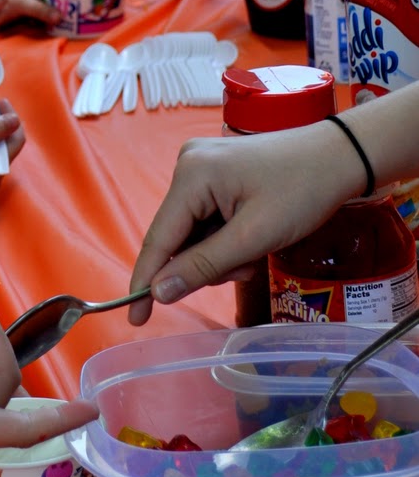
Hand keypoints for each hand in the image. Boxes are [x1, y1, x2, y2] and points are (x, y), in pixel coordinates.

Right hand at [128, 127, 357, 325]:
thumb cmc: (302, 193)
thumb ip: (203, 266)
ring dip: (221, 253)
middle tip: (246, 269)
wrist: (339, 156)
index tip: (136, 320)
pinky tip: (252, 236)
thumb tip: (158, 292)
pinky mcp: (215, 171)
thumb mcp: (254, 237)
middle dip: (207, 263)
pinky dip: (226, 237)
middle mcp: (187, 165)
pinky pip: (207, 217)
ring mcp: (201, 166)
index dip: (147, 280)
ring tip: (257, 251)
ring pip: (194, 231)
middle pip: (178, 236)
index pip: (159, 237)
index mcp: (191, 175)